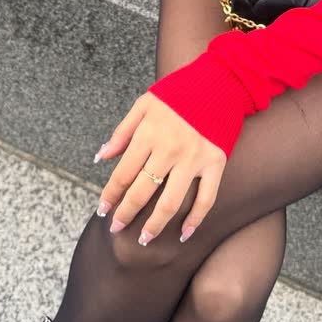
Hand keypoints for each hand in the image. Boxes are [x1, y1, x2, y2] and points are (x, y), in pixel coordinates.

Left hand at [95, 93, 227, 245]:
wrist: (220, 81)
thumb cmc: (179, 92)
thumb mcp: (144, 104)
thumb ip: (122, 132)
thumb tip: (102, 157)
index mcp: (149, 134)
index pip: (123, 173)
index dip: (110, 194)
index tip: (102, 210)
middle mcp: (169, 149)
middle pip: (142, 191)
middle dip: (126, 213)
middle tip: (116, 228)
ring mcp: (194, 158)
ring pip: (170, 202)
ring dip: (155, 225)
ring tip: (144, 240)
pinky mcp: (216, 163)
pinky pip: (206, 198)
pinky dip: (195, 219)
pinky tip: (184, 234)